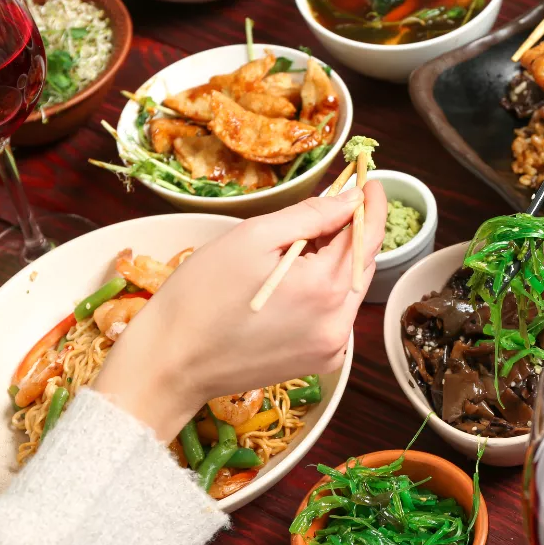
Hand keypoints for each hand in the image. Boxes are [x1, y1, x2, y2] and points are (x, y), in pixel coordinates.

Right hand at [94, 184, 388, 441]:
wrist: (172, 363)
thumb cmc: (203, 295)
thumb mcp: (254, 237)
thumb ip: (311, 215)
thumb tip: (352, 199)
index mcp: (326, 288)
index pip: (366, 237)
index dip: (370, 205)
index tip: (369, 180)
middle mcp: (340, 323)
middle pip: (362, 263)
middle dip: (350, 231)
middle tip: (328, 206)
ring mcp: (333, 348)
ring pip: (350, 289)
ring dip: (336, 261)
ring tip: (302, 244)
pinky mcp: (321, 362)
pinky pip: (337, 315)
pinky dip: (326, 292)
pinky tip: (295, 282)